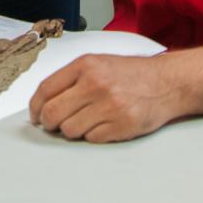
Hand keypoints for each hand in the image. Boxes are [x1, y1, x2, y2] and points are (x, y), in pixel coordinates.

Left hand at [28, 53, 188, 141]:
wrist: (167, 82)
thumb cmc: (131, 74)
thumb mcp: (99, 63)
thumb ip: (72, 79)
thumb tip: (44, 102)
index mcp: (85, 65)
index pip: (46, 89)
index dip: (35, 107)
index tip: (35, 116)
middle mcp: (95, 84)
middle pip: (53, 113)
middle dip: (49, 123)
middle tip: (53, 125)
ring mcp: (109, 105)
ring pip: (70, 129)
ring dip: (73, 130)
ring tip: (86, 121)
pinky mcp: (122, 124)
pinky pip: (91, 139)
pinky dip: (93, 136)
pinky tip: (103, 125)